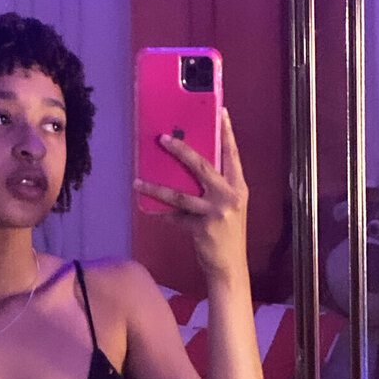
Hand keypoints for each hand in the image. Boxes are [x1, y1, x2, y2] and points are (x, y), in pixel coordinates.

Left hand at [134, 108, 248, 279]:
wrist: (230, 266)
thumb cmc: (228, 234)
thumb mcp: (229, 207)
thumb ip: (215, 188)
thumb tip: (188, 168)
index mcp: (239, 187)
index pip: (232, 155)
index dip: (227, 133)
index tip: (220, 112)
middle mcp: (230, 196)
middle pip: (202, 166)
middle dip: (180, 150)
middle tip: (164, 138)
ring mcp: (216, 212)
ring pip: (180, 194)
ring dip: (157, 187)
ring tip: (139, 180)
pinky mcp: (202, 227)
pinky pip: (175, 216)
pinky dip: (161, 213)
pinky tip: (148, 208)